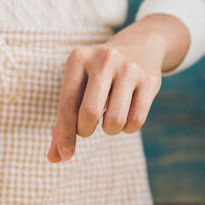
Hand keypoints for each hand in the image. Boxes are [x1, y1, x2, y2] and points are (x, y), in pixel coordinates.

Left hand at [47, 14, 189, 162]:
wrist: (139, 46)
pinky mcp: (150, 80)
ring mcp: (129, 68)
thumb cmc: (95, 78)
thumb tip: (53, 158)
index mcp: (77, 59)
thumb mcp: (76, 90)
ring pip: (114, 121)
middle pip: (89, 114)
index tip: (65, 155)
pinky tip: (125, 117)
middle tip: (87, 128)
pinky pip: (136, 121)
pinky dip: (127, 129)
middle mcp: (103, 59)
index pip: (67, 106)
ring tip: (107, 120)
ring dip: (109, 131)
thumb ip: (62, 123)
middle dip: (85, 131)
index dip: (65, 135)